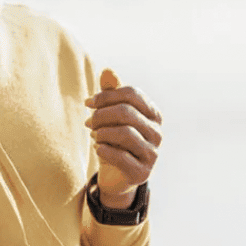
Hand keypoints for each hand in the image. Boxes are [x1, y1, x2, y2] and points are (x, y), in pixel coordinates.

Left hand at [84, 69, 162, 208]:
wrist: (115, 176)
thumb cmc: (114, 140)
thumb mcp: (111, 116)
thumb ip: (111, 93)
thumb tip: (107, 70)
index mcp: (153, 114)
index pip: (131, 94)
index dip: (106, 96)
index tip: (88, 103)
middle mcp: (157, 133)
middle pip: (127, 112)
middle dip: (101, 115)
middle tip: (88, 123)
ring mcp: (153, 154)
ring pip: (125, 133)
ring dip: (102, 133)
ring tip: (94, 136)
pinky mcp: (143, 173)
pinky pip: (121, 157)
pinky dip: (104, 151)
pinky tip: (98, 149)